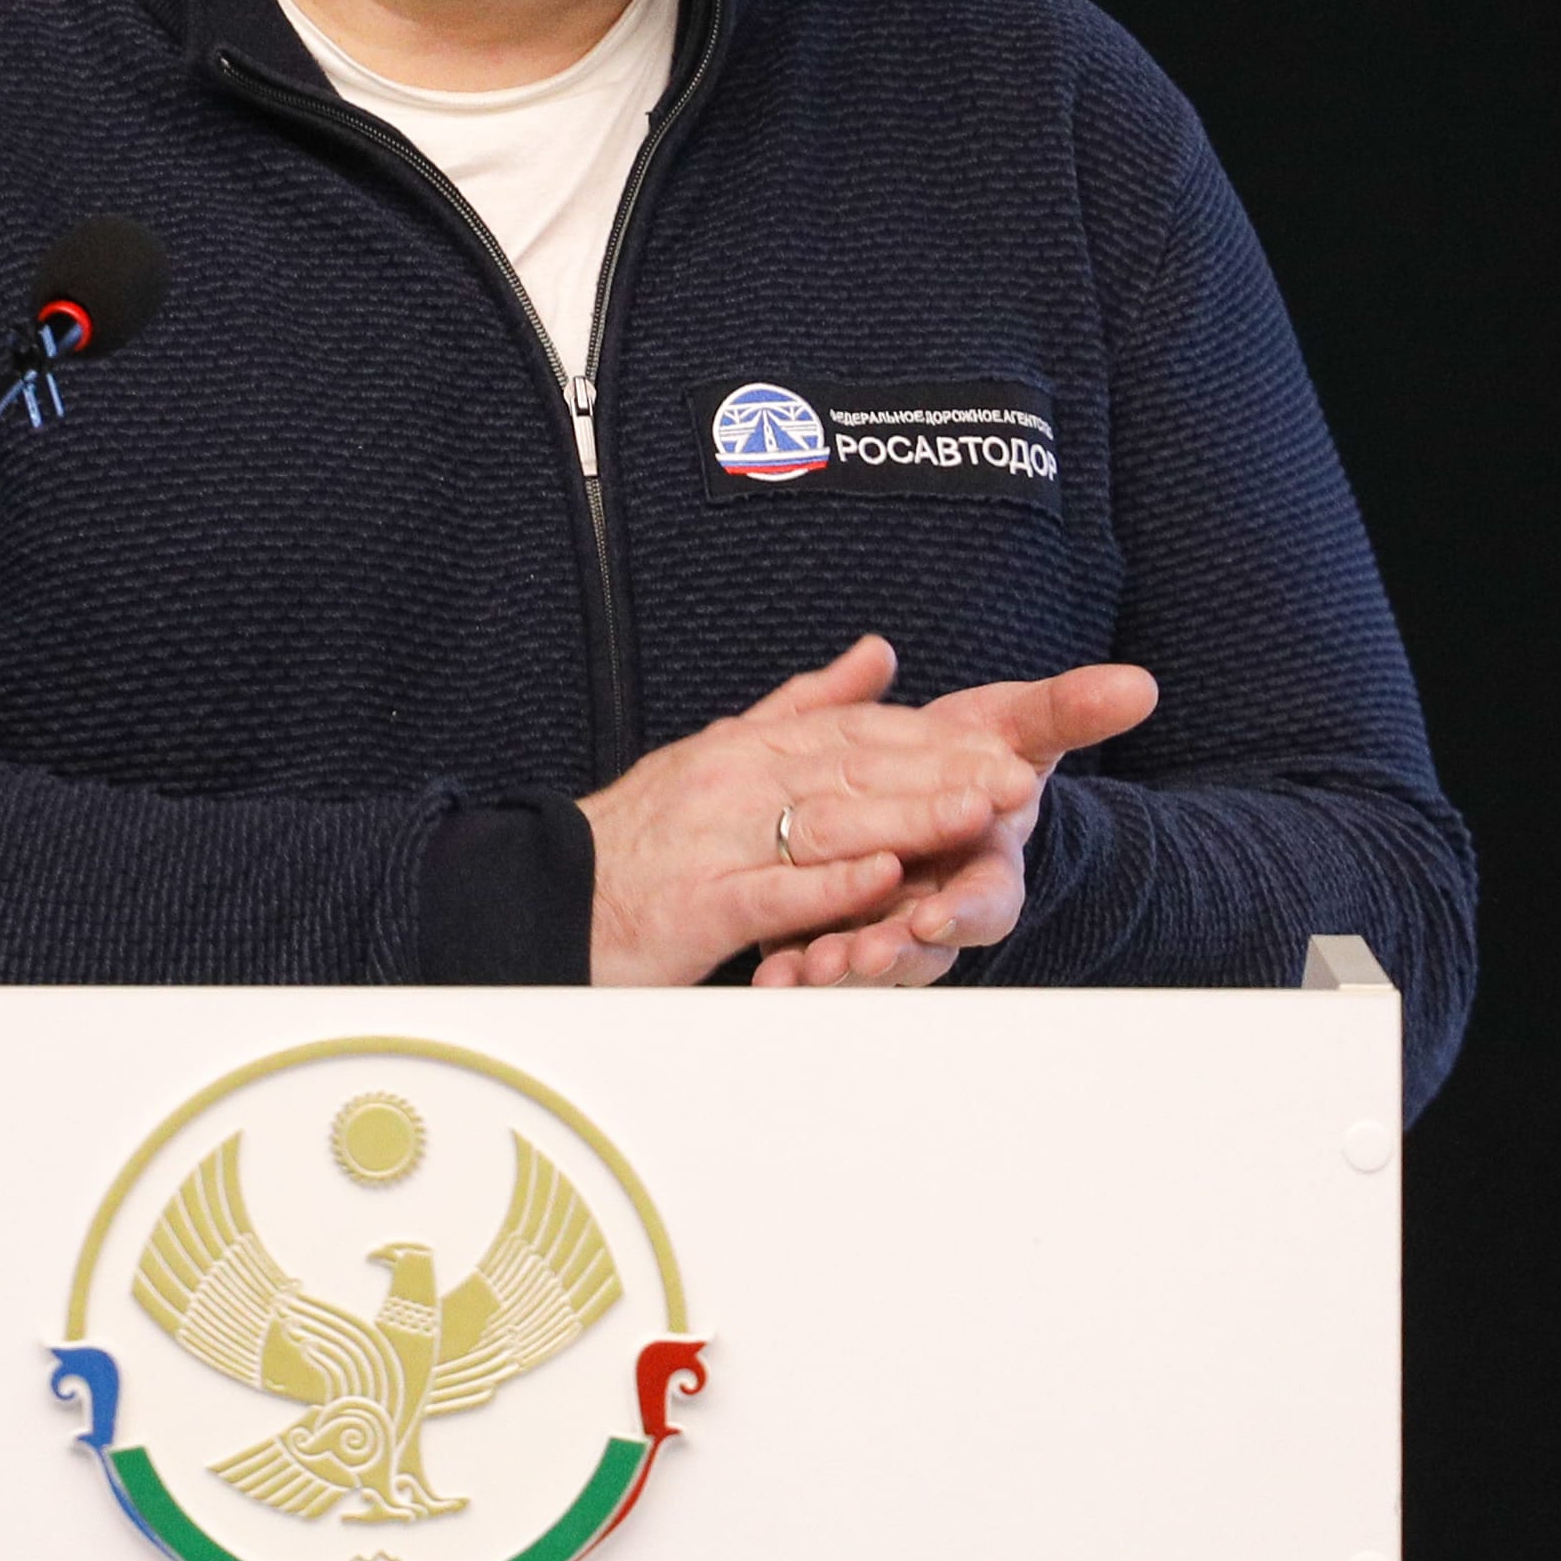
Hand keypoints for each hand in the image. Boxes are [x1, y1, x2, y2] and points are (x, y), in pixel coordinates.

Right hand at [582, 639, 1058, 988]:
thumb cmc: (639, 839)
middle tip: (1016, 779)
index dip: (936, 739)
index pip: (856, 732)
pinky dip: (830, 886)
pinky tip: (884, 878)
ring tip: (974, 815)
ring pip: (824, 823)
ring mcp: (715, 842)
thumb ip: (805, 707)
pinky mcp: (696, 905)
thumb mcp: (722, 753)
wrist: (545, 899)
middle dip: (942, 773)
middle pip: (853, 769)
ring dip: (906, 817)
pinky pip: (772, 892)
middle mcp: (733, 782)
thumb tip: (879, 654)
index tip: (1007, 745)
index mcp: (747, 747)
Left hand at [750, 659, 1157, 987]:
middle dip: (894, 952)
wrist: (922, 779)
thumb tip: (1140, 684)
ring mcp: (886, 925)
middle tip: (861, 955)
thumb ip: (1071, 711)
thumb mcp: (1018, 726)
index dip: (966, 910)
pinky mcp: (836, 930)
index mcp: (983, 867)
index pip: (988, 901)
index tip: (936, 914)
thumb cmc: (976, 757)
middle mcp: (936, 907)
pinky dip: (794, 972)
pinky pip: (817, 960)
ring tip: (808, 970)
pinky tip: (769, 977)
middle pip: (923, 946)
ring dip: (841, 968)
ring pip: (869, 961)